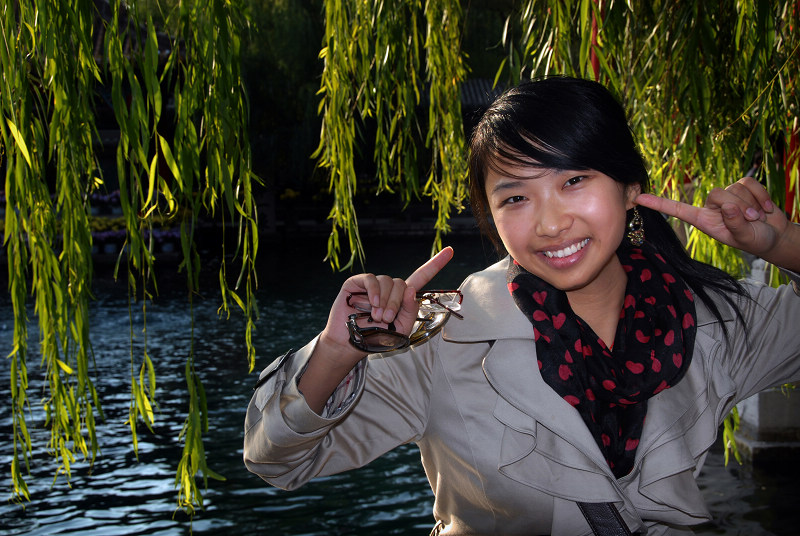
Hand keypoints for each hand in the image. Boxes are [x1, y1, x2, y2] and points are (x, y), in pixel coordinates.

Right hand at [318, 246, 454, 366]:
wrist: (350, 344)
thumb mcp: (400, 329)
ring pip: (387, 281)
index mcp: (402, 297)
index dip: (436, 264)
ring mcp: (372, 285)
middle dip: (396, 303)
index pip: (421, 277)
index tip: (450, 251)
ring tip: (376, 317)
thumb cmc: (376, 337)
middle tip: (386, 319)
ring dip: (385, 301)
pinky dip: (374, 292)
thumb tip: (412, 289)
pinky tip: (372, 305)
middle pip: (402, 284)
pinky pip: (371, 279)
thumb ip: (410, 311)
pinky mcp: (356, 283)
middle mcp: (389, 288)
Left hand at [635, 177, 792, 262]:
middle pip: (716, 194)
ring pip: (734, 189)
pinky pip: (750, 183)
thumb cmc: (755, 240)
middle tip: (751, 220)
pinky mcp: (743, 187)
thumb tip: (728, 206)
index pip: (677, 210)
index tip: (638, 199)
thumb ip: (735, 225)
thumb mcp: (744, 237)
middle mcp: (712, 207)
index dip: (658, 204)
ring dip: (751, 204)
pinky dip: (761, 196)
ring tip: (757, 217)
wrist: (774, 236)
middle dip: (738, 207)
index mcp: (704, 220)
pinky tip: (766, 209)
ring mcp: (728, 196)